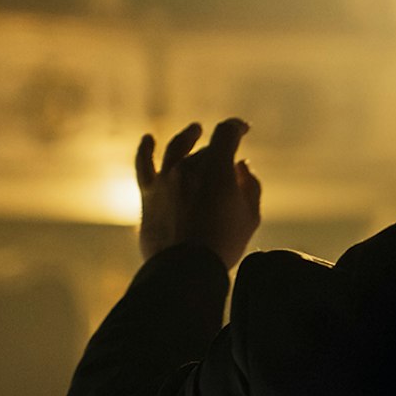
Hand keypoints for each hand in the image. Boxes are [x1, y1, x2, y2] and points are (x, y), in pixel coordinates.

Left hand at [135, 119, 261, 267]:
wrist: (186, 268)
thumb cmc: (224, 243)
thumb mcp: (251, 216)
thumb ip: (250, 185)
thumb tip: (240, 166)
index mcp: (217, 167)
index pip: (227, 132)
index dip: (237, 127)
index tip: (243, 129)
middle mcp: (189, 165)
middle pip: (206, 150)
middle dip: (220, 155)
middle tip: (230, 173)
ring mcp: (165, 178)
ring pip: (178, 149)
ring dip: (188, 137)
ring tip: (194, 131)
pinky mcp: (149, 194)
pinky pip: (144, 165)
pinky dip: (145, 149)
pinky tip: (148, 140)